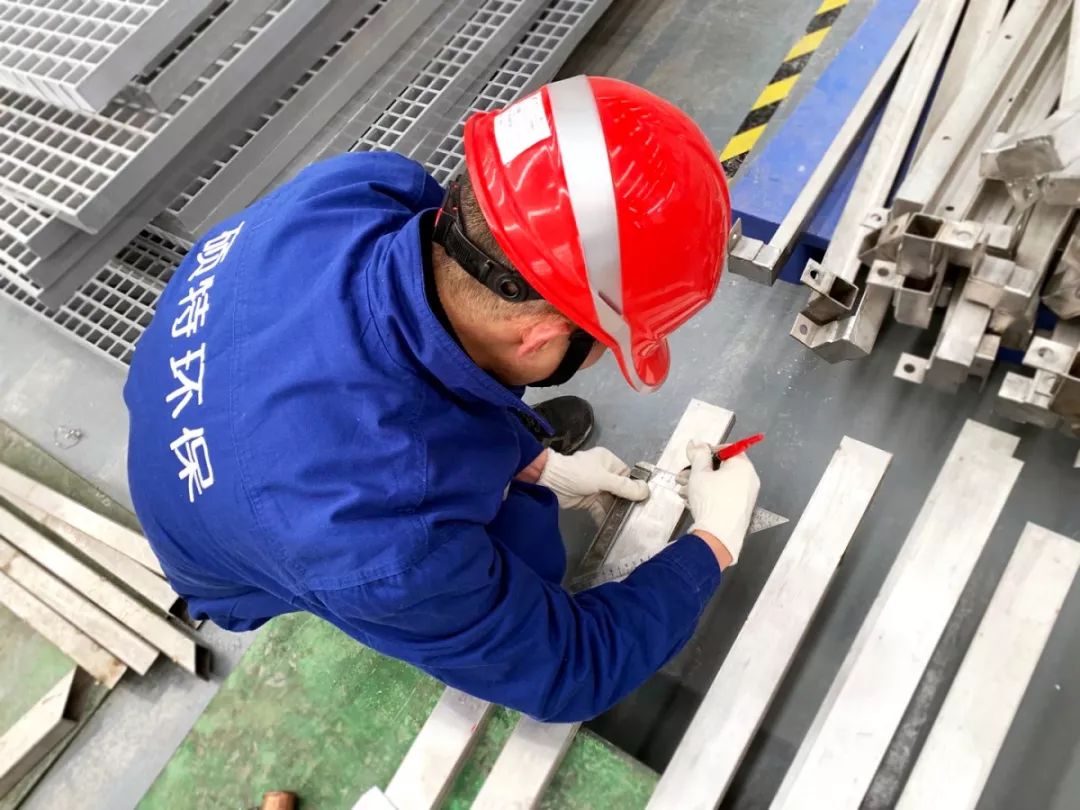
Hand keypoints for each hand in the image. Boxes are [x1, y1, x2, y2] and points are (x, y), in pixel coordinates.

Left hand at [538, 448, 649, 523]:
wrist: (549, 482)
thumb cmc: (577, 474)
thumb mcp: (603, 479)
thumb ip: (624, 487)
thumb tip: (645, 491)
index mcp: (608, 461)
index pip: (628, 476)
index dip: (636, 488)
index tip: (646, 502)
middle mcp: (604, 473)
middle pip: (621, 490)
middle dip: (628, 503)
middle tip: (640, 517)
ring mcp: (596, 487)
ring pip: (612, 501)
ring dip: (617, 512)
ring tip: (630, 525)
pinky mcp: (589, 500)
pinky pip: (601, 509)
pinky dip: (606, 518)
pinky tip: (614, 528)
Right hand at [685, 440, 760, 565]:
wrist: (718, 536)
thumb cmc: (711, 501)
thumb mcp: (699, 473)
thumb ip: (698, 455)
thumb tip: (696, 443)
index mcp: (743, 466)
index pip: (729, 448)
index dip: (709, 450)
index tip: (695, 455)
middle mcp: (749, 480)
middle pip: (723, 467)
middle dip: (700, 470)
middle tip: (684, 474)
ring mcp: (746, 496)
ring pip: (720, 483)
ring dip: (700, 483)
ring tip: (683, 489)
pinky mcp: (740, 510)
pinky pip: (723, 496)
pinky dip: (708, 494)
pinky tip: (691, 499)